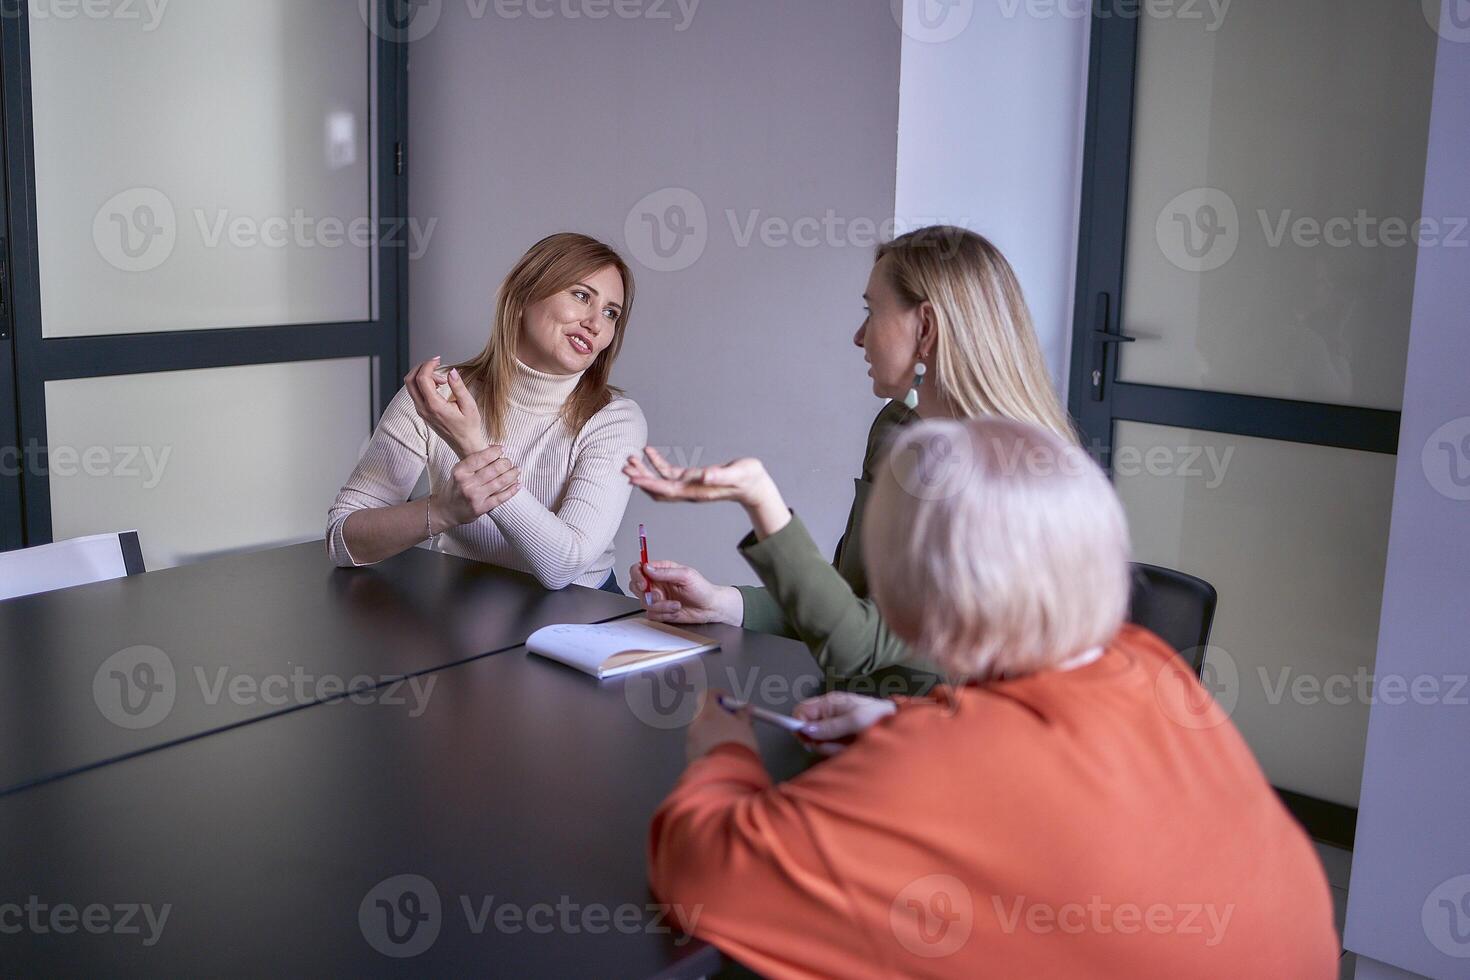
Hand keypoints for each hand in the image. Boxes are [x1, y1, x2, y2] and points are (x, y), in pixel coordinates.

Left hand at [404, 357, 487, 459]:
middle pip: (410, 380)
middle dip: (421, 367)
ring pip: (411, 386)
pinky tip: (438, 386)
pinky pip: (415, 393)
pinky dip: (423, 384)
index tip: (439, 360)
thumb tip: (452, 372)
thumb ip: (458, 387)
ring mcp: (421, 411)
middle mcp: (423, 409)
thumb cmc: (469, 426)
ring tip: (442, 379)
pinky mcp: (422, 412)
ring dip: (423, 376)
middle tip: (436, 364)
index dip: (428, 365)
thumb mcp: (469, 405)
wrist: (465, 444)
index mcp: (434, 406)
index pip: (422, 378)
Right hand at [432, 446, 520, 528]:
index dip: (494, 452)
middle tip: (509, 461)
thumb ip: (473, 462)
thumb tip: (494, 449)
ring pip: (499, 482)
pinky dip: (512, 490)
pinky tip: (518, 484)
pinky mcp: (482, 508)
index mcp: (460, 472)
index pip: (480, 458)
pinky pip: (501, 498)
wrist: (447, 510)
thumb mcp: (458, 472)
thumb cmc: (455, 488)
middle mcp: (467, 484)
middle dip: (505, 463)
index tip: (502, 449)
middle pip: (493, 470)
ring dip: (512, 475)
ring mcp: (475, 497)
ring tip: (517, 470)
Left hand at [624, 448, 774, 507]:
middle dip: (640, 479)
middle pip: (658, 488)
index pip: (667, 490)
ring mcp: (688, 486)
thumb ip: (722, 476)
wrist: (754, 486)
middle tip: (624, 467)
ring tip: (630, 459)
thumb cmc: (748, 479)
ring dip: (645, 471)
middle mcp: (689, 491)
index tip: (633, 478)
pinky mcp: (690, 479)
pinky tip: (649, 451)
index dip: (649, 484)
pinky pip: (669, 473)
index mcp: (697, 491)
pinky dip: (657, 463)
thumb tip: (704, 476)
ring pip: (660, 481)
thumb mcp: (739, 474)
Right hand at [628, 559, 742, 625]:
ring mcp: (658, 598)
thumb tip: (647, 568)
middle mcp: (657, 583)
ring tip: (676, 605)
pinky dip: (664, 614)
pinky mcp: (660, 611)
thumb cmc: (702, 589)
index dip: (637, 576)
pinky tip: (675, 611)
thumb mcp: (686, 576)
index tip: (644, 584)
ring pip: (644, 603)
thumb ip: (665, 572)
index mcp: (662, 570)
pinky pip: (652, 614)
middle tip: (660, 596)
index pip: (639, 569)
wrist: (710, 608)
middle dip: (648, 594)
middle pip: (636, 586)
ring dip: (661, 606)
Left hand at [685, 695, 757, 762]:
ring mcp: (690, 741)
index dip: (721, 696)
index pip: (709, 694)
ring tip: (731, 742)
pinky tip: (724, 754)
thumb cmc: (737, 750)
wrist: (726, 777)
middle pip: (704, 712)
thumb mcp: (746, 727)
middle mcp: (695, 724)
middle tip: (735, 722)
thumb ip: (743, 714)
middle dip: (719, 715)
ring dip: (714, 732)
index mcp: (707, 712)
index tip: (732, 702)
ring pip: (702, 730)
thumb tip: (744, 710)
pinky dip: (710, 746)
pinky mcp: (690, 756)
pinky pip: (700, 745)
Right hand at [794, 692, 896, 755]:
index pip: (801, 711)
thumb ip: (830, 726)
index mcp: (829, 704)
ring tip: (850, 746)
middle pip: (807, 731)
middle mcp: (827, 716)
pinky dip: (839, 753)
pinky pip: (829, 751)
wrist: (897, 726)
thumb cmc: (878, 717)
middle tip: (837, 743)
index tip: (808, 738)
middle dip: (820, 741)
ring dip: (832, 748)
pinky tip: (851, 749)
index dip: (799, 725)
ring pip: (818, 744)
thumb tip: (805, 731)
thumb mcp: (855, 720)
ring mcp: (832, 730)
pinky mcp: (838, 742)